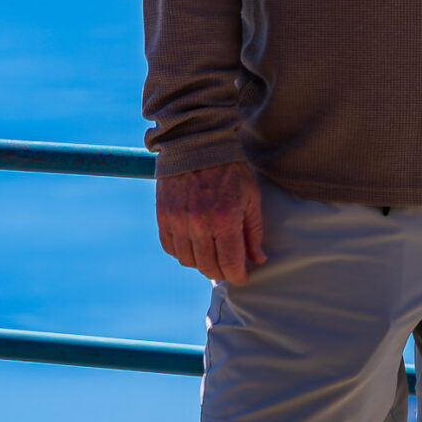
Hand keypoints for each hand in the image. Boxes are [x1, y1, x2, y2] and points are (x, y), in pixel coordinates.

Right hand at [157, 161, 265, 283]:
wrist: (197, 144)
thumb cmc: (230, 170)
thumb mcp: (251, 197)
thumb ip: (253, 231)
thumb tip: (258, 260)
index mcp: (225, 218)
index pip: (230, 262)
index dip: (238, 276)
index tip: (242, 277)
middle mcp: (199, 223)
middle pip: (208, 266)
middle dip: (221, 272)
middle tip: (229, 268)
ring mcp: (178, 221)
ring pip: (188, 260)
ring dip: (201, 264)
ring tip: (212, 256)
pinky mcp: (163, 216)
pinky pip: (170, 247)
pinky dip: (182, 253)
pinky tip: (193, 247)